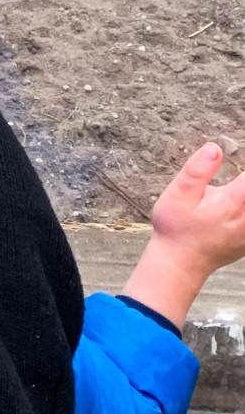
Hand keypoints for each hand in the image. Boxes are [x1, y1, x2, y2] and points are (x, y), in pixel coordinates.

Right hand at [122, 143, 244, 327]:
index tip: (241, 149)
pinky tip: (236, 202)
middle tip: (238, 179)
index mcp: (233, 203)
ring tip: (237, 189)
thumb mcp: (177, 196)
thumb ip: (197, 171)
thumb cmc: (175, 230)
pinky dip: (244, 207)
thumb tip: (213, 148)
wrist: (178, 264)